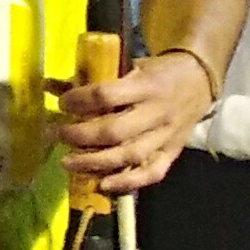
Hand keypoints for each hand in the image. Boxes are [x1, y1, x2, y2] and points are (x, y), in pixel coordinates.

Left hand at [57, 48, 212, 195]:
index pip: (106, 95)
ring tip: (67, 162)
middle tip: (54, 135)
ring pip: (129, 155)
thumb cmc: (157, 72)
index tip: (61, 103)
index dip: (79, 101)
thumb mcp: (128, 66)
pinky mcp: (173, 152)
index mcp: (146, 85)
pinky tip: (102, 184)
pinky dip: (127, 182)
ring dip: (94, 162)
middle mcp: (157, 112)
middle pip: (114, 131)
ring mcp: (167, 135)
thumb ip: (92, 78)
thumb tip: (49, 86)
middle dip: (79, 136)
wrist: (200, 80)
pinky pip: (152, 173)